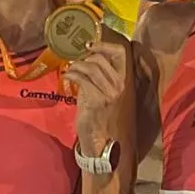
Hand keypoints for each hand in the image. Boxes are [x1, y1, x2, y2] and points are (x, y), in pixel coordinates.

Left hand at [68, 38, 129, 153]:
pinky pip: (82, 78)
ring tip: (71, 69)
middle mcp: (121, 85)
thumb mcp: (111, 99)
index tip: (90, 45)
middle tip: (76, 61)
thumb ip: (104, 82)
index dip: (105, 45)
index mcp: (127, 83)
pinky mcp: (96, 100)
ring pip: (91, 67)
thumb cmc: (108, 125)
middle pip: (101, 58)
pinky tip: (67, 77)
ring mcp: (110, 92)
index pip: (122, 53)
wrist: (107, 148)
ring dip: (77, 65)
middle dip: (85, 57)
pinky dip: (72, 74)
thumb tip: (89, 65)